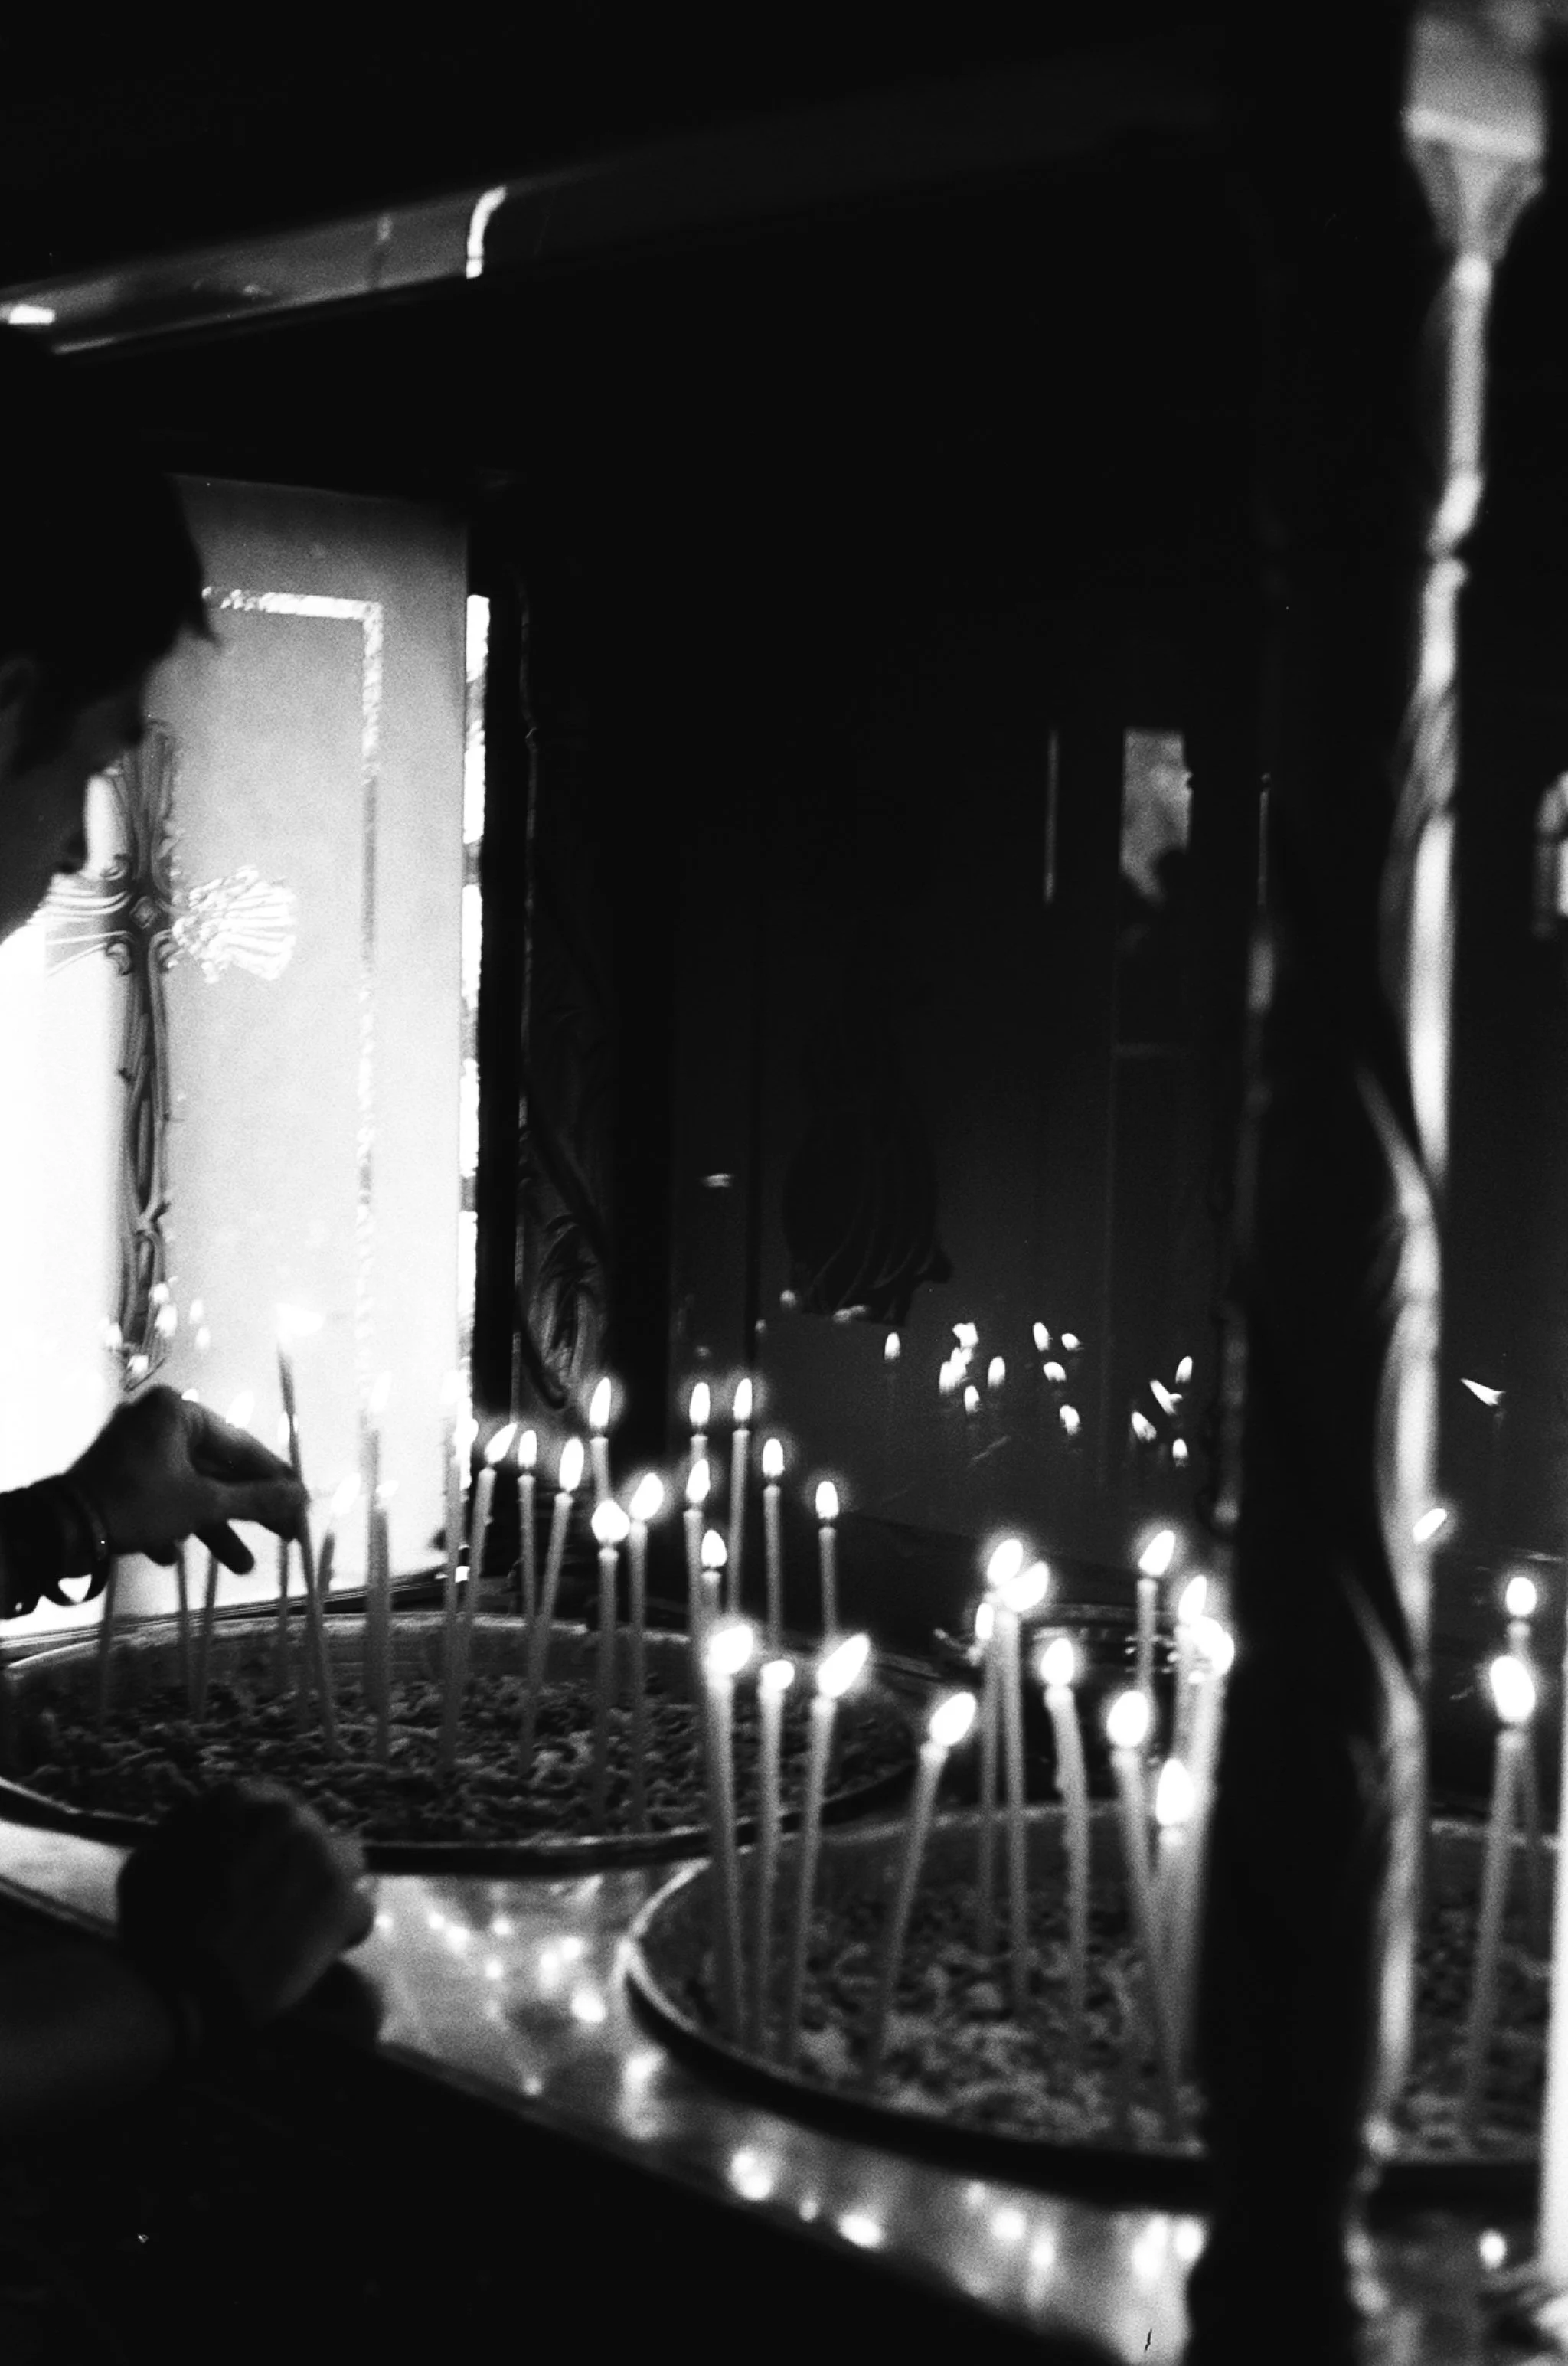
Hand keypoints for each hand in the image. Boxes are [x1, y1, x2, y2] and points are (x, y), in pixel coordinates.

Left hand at [67, 1385, 305, 1572]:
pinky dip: (170, 1524)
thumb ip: (256, 1500)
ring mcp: (133, 1448)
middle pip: (217, 1470)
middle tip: (286, 1536)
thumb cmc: (139, 1504)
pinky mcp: (116, 1475)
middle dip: (245, 1512)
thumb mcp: (205, 1504)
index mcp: (179, 1412)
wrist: (62, 1530)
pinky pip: (157, 1497)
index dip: (275, 1480)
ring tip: (241, 1567)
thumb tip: (303, 1498)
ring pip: (188, 1488)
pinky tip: (170, 1555)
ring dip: (211, 1528)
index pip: (241, 1446)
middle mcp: (156, 1421)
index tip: (301, 1504)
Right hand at [117, 1779, 375, 2027]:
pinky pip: (358, 1912)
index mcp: (238, 1800)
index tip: (253, 1863)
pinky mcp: (341, 1906)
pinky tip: (319, 1951)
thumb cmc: (156, 1928)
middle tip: (275, 1895)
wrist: (185, 1991)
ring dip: (329, 1882)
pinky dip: (342, 1931)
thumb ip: (183, 1835)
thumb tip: (201, 1830)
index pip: (264, 1804)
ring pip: (345, 1860)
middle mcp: (287, 1817)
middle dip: (295, 1859)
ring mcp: (320, 1859)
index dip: (260, 1838)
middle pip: (308, 1831)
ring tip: (306, 1916)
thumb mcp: (147, 1864)